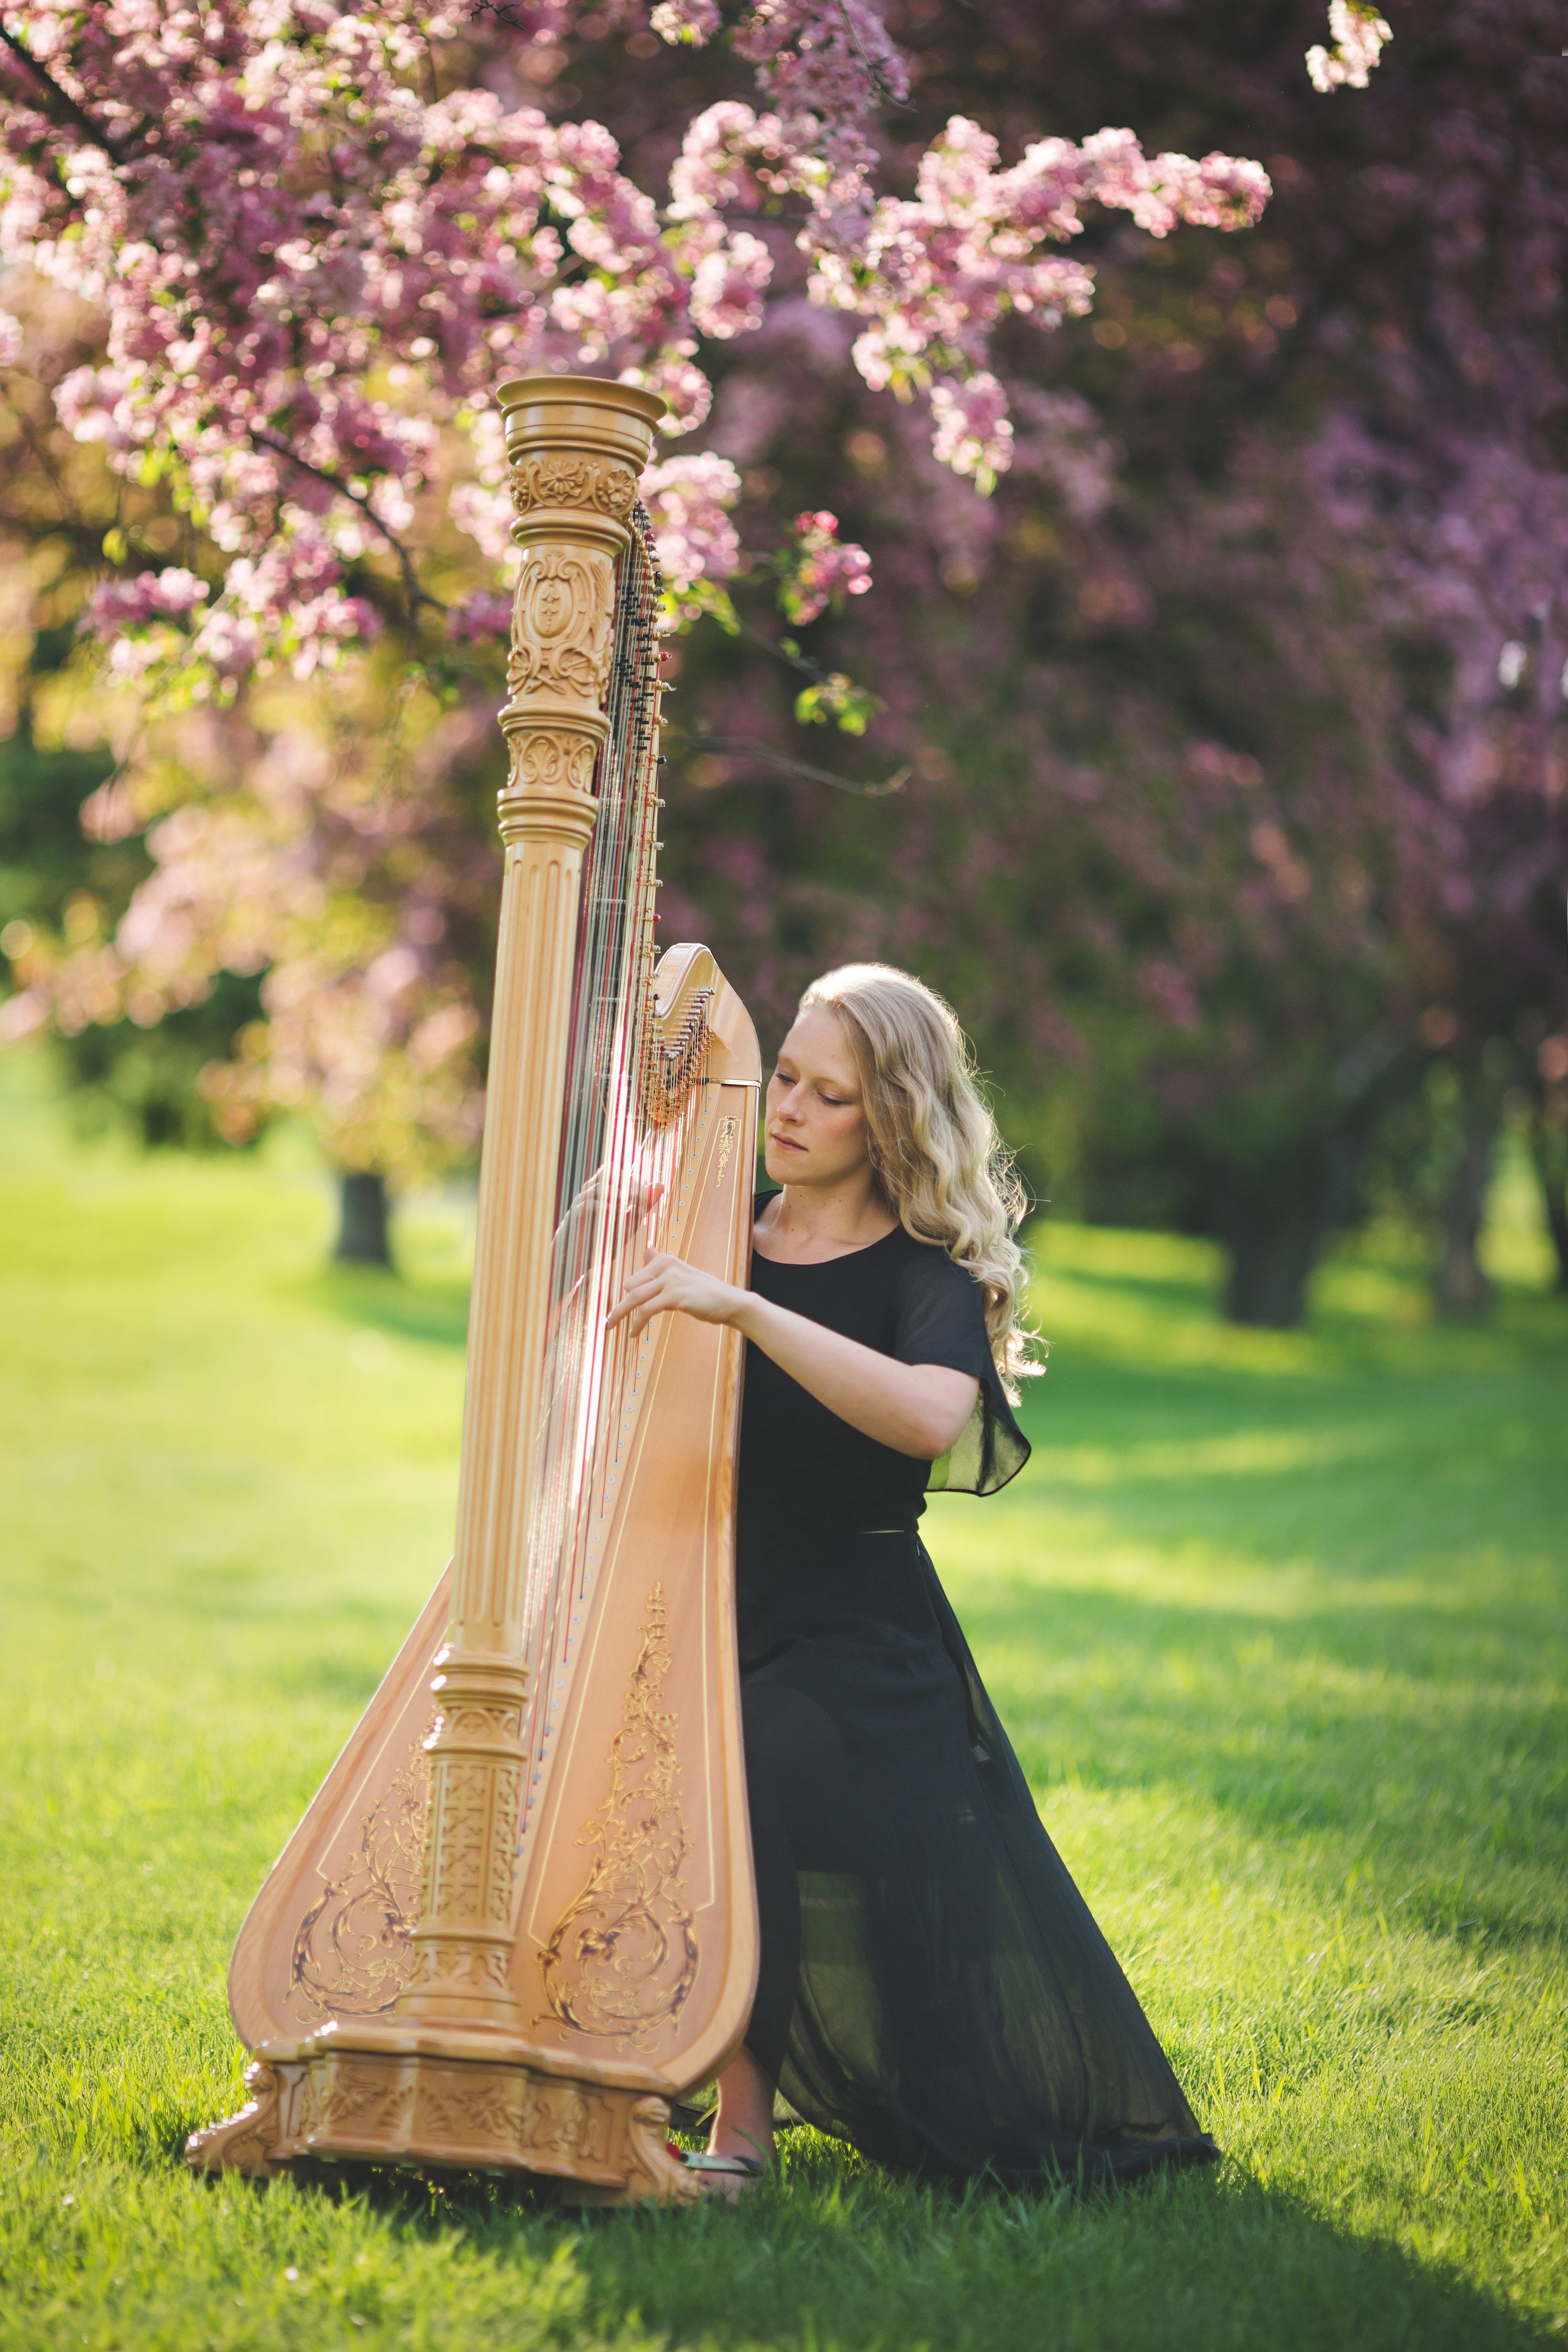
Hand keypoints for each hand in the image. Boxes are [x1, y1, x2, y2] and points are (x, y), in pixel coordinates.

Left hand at [605, 1250, 745, 1339]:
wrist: (730, 1303)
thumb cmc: (705, 1292)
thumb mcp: (682, 1274)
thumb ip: (661, 1263)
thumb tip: (646, 1249)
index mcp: (665, 1260)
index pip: (634, 1279)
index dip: (627, 1296)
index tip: (618, 1311)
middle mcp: (666, 1266)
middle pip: (630, 1286)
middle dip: (621, 1306)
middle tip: (611, 1323)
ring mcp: (670, 1280)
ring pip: (634, 1298)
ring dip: (619, 1315)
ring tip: (611, 1327)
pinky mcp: (675, 1296)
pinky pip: (646, 1311)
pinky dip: (636, 1324)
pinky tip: (633, 1334)